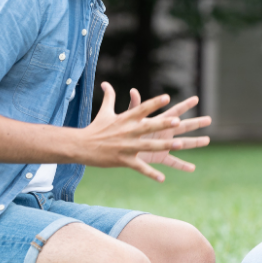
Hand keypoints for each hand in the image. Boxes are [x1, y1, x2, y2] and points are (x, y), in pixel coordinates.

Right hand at [75, 82, 208, 181]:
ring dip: (164, 145)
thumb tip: (105, 83)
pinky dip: (151, 174)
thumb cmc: (95, 128)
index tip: (167, 97)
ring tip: (180, 144)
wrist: (81, 146)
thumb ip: (109, 97)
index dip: (154, 103)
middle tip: (178, 121)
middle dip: (163, 124)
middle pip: (148, 127)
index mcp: (125, 119)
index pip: (141, 109)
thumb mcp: (104, 112)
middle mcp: (128, 131)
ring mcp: (126, 146)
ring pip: (148, 146)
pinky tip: (162, 179)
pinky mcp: (123, 160)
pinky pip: (140, 168)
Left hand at [126, 88, 211, 173]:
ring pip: (183, 143)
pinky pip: (173, 162)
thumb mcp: (129, 118)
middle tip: (209, 119)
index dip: (184, 105)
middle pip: (184, 126)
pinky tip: (192, 168)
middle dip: (196, 123)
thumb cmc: (124, 130)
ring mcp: (164, 145)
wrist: (119, 147)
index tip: (196, 98)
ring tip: (207, 140)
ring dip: (195, 142)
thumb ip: (134, 106)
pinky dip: (182, 166)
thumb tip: (133, 90)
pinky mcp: (160, 157)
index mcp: (159, 122)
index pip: (174, 112)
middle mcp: (165, 132)